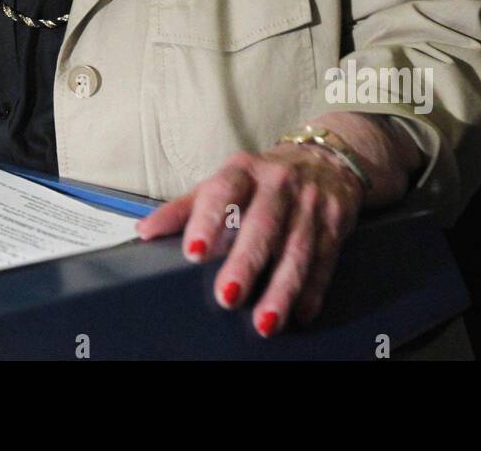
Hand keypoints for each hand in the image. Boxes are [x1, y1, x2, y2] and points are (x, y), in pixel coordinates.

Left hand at [136, 143, 364, 335]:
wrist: (326, 159)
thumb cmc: (263, 178)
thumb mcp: (225, 181)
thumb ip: (186, 207)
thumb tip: (145, 231)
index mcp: (243, 171)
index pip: (222, 191)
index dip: (207, 220)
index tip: (192, 252)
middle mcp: (277, 183)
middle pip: (262, 224)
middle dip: (245, 262)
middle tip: (227, 295)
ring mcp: (309, 203)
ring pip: (296, 248)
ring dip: (281, 288)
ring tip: (265, 321)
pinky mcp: (335, 222)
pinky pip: (325, 259)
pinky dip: (312, 290)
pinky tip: (300, 313)